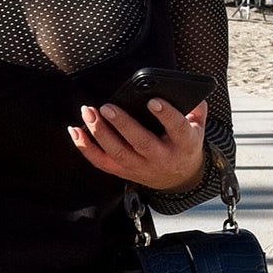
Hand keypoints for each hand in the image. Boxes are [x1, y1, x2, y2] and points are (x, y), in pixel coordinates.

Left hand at [69, 100, 207, 192]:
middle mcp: (162, 158)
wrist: (181, 179)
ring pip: (118, 153)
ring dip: (100, 133)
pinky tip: (75, 131)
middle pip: (141, 143)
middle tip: (107, 107)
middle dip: (123, 125)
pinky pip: (102, 162)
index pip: (177, 129)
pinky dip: (86, 148)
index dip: (166, 115)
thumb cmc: (183, 145)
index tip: (153, 101)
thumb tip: (195, 94)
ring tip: (88, 111)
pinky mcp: (125, 172)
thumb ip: (196, 110)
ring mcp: (141, 167)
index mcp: (183, 145)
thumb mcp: (196, 128)